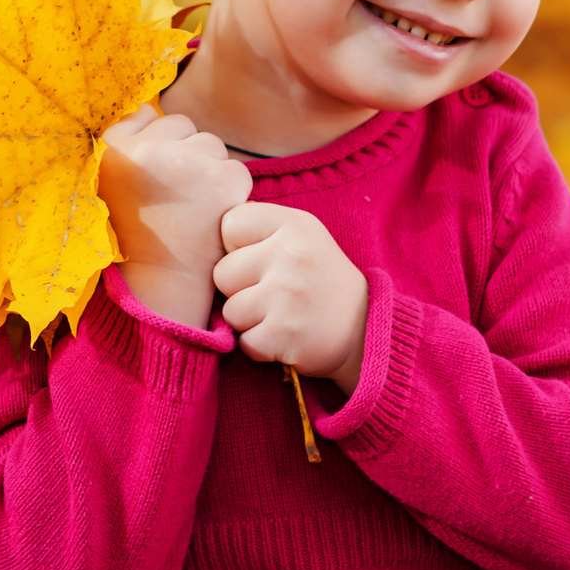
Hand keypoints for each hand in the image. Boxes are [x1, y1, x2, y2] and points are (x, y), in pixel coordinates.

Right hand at [99, 106, 252, 328]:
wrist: (163, 282)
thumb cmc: (135, 232)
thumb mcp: (110, 182)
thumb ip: (125, 138)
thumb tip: (149, 108)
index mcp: (112, 149)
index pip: (149, 116)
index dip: (157, 147)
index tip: (154, 179)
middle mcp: (149, 151)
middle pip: (184, 128)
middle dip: (185, 155)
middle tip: (175, 197)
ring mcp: (189, 163)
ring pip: (212, 145)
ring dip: (209, 170)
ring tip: (193, 207)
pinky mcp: (223, 180)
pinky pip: (236, 168)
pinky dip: (231, 191)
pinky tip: (213, 216)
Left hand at [214, 204, 367, 393]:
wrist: (365, 331)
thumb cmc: (319, 281)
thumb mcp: (301, 237)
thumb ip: (259, 229)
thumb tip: (203, 235)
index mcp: (293, 223)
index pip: (229, 224)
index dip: (238, 247)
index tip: (263, 260)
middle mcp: (290, 254)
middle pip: (222, 272)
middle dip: (240, 289)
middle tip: (274, 294)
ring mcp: (286, 294)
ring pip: (230, 311)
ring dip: (249, 321)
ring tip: (280, 315)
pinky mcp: (284, 334)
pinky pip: (245, 341)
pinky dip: (261, 346)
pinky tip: (286, 336)